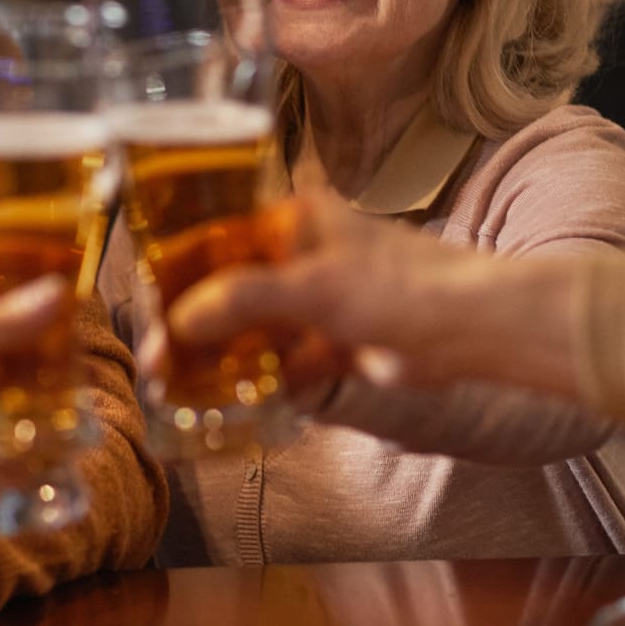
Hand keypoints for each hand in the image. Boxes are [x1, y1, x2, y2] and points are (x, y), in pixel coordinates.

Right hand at [165, 194, 495, 389]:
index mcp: (292, 221)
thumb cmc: (402, 287)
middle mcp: (302, 255)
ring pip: (256, 329)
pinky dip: (262, 382)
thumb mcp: (314, 286)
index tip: (149, 315)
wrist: (475, 328)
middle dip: (193, 326)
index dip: (177, 278)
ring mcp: (320, 300)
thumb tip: (179, 322)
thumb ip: (243, 299)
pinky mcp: (338, 342)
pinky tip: (231, 404)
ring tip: (181, 389)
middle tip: (159, 364)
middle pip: (230, 290)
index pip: (215, 241)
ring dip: (223, 358)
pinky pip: (286, 362)